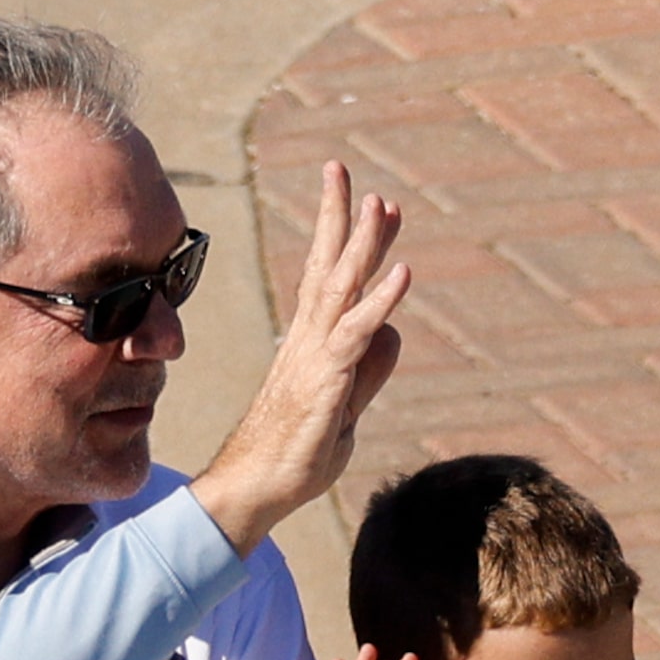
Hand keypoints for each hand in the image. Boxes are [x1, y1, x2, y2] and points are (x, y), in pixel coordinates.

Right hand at [192, 162, 408, 552]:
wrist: (256, 490)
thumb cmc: (294, 455)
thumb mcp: (345, 410)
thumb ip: (369, 373)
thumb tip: (392, 336)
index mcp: (314, 343)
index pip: (331, 279)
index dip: (348, 238)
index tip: (369, 200)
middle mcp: (310, 340)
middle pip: (327, 266)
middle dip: (340, 216)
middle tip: (344, 168)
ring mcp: (315, 358)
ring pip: (341, 289)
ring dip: (363, 244)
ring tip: (381, 202)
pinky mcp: (325, 383)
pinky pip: (356, 334)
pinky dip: (381, 302)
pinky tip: (402, 273)